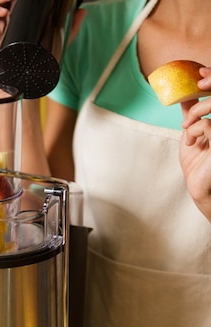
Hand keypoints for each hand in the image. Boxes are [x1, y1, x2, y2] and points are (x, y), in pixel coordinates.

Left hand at [180, 68, 210, 221]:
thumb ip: (192, 113)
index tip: (199, 73)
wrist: (200, 187)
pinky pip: (207, 124)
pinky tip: (190, 142)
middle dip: (207, 88)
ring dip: (195, 113)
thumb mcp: (192, 133)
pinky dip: (193, 130)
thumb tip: (184, 93)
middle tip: (191, 100)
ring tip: (186, 127)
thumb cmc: (198, 163)